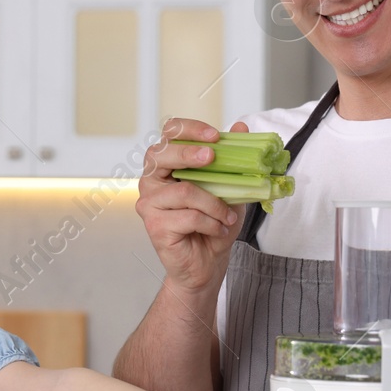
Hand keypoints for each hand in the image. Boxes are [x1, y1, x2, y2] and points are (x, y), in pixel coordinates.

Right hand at [135, 118, 250, 294]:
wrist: (207, 263)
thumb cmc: (212, 223)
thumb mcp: (229, 187)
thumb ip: (231, 158)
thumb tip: (241, 127)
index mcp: (166, 165)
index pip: (169, 135)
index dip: (189, 129)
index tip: (215, 136)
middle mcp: (151, 180)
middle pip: (161, 155)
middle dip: (189, 153)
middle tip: (213, 157)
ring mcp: (149, 203)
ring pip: (184, 191)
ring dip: (214, 204)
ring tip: (227, 215)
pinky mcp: (154, 226)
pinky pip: (189, 217)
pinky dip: (211, 222)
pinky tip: (218, 229)